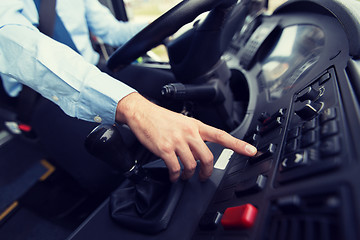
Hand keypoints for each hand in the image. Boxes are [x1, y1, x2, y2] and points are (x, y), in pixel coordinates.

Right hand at [116, 93, 256, 181]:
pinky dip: (176, 176)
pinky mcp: (165, 148)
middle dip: (206, 171)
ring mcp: (177, 141)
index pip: (222, 135)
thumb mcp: (183, 121)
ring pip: (192, 165)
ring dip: (189, 175)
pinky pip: (175, 168)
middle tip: (203, 176)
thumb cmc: (162, 118)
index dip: (238, 144)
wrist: (142, 112)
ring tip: (185, 176)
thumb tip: (202, 149)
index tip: (251, 151)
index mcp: (196, 125)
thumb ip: (195, 134)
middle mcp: (189, 132)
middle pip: (207, 157)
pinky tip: (174, 175)